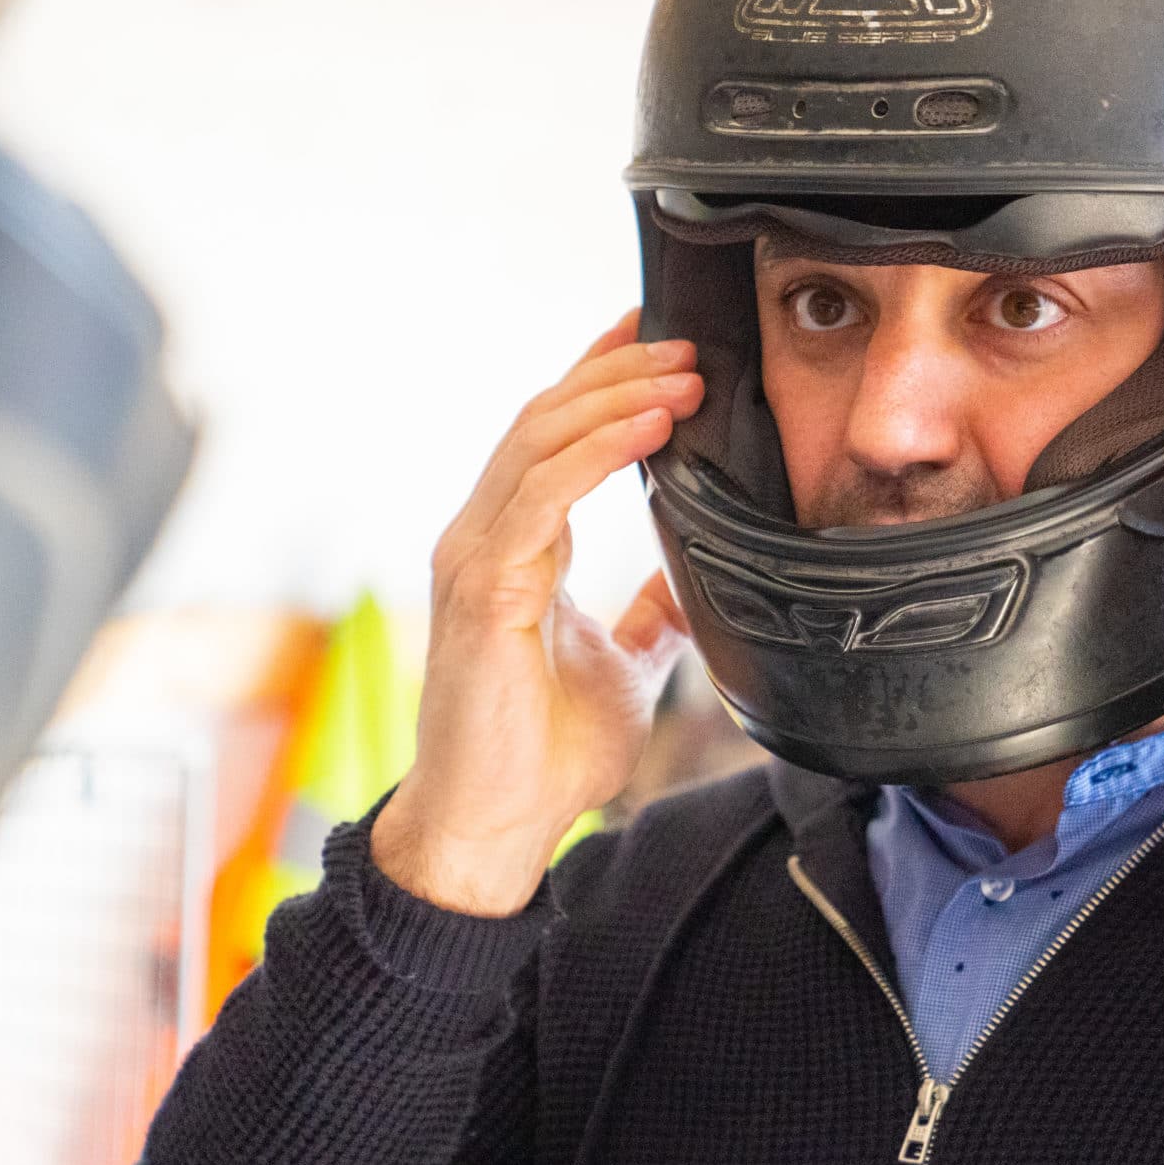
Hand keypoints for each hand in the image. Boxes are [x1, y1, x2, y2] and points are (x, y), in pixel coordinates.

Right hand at [372, 312, 701, 915]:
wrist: (497, 827)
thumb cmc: (543, 755)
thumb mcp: (624, 669)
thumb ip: (647, 618)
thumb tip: (688, 581)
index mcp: (513, 549)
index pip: (551, 437)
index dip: (600, 379)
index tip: (656, 337)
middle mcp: (484, 540)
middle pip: (544, 420)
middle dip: (616, 372)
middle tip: (688, 342)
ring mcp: (475, 560)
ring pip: (538, 443)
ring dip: (615, 399)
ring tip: (684, 375)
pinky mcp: (482, 591)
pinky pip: (541, 498)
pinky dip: (596, 454)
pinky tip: (650, 430)